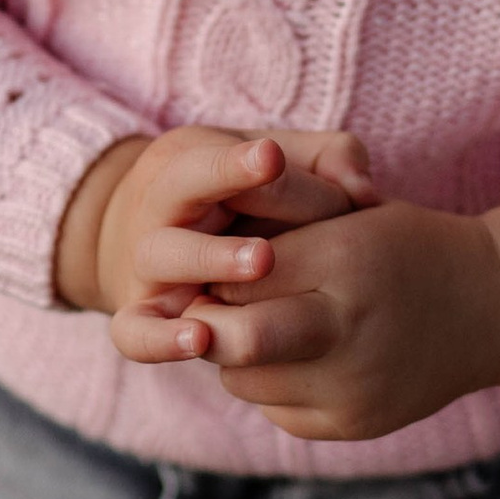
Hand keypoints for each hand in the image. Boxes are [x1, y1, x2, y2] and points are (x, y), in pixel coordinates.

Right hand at [53, 124, 377, 328]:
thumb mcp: (274, 166)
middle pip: (178, 197)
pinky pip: (135, 333)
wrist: (156, 240)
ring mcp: (148, 264)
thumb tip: (364, 191)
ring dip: (207, 264)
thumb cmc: (241, 199)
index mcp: (189, 160)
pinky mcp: (140, 316)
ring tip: (256, 275)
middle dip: (223, 209)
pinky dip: (161, 340)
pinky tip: (201, 342)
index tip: (273, 158)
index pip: (211, 155)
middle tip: (268, 250)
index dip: (240, 162)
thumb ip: (326, 160)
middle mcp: (162, 206)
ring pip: (160, 257)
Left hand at [168, 196, 499, 445]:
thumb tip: (186, 272)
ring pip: (243, 379)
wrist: (493, 307)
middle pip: (234, 337)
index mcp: (346, 257)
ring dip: (235, 353)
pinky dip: (272, 383)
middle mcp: (349, 327)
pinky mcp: (353, 425)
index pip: (239, 269)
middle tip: (201, 303)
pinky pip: (276, 409)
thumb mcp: (346, 214)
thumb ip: (273, 237)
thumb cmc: (406, 245)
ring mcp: (353, 386)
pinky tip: (297, 356)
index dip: (213, 266)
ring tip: (257, 322)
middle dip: (207, 320)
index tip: (198, 261)